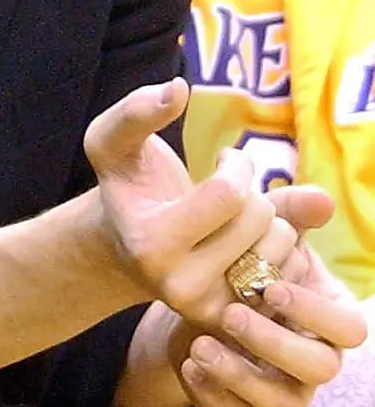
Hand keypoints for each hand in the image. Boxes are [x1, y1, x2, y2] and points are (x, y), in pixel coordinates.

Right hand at [85, 78, 276, 321]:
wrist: (122, 248)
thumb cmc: (124, 185)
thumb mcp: (114, 143)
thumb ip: (137, 111)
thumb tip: (178, 88)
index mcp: (149, 244)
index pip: (230, 194)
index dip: (238, 165)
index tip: (224, 158)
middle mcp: (178, 286)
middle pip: (260, 218)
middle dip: (252, 192)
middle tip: (226, 195)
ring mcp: (209, 308)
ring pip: (282, 245)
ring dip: (268, 222)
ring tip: (234, 220)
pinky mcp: (234, 317)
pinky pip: (291, 272)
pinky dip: (280, 249)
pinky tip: (249, 244)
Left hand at [174, 196, 367, 406]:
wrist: (194, 308)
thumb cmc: (240, 269)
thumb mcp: (257, 240)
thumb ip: (288, 217)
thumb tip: (319, 198)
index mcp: (329, 322)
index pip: (350, 329)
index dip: (315, 311)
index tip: (271, 285)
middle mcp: (318, 361)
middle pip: (321, 369)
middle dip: (275, 342)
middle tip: (230, 314)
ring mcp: (288, 394)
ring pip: (284, 404)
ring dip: (241, 375)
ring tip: (200, 344)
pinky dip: (216, 399)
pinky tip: (189, 366)